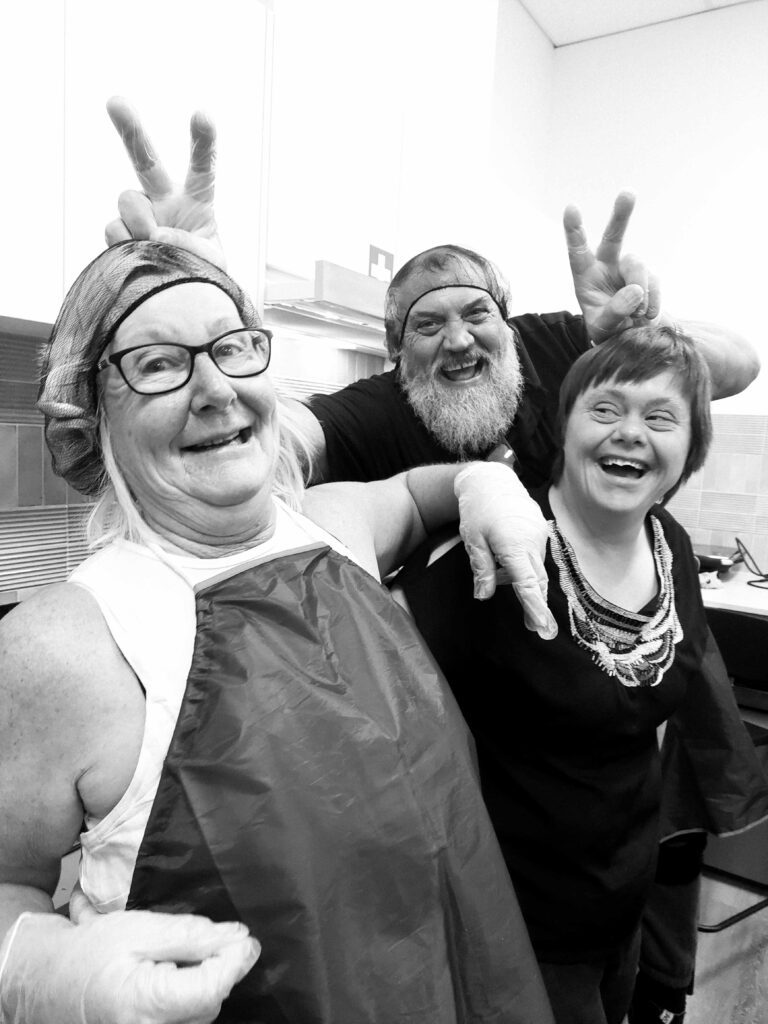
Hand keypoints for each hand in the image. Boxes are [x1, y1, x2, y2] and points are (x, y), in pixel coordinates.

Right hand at [0, 910, 258, 1023]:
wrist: (49, 983)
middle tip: (204, 941)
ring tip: (175, 960)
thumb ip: (191, 935)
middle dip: (217, 969)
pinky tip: (171, 980)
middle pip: (210, 1002)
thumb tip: (238, 938)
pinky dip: (188, 999)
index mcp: (145, 1004)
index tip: (247, 939)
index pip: (212, 988)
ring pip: (202, 1013)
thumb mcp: (140, 929)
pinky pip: (187, 1020)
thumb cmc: (91, 953)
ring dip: (202, 984)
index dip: (235, 961)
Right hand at [105, 96, 224, 267]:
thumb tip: (155, 235)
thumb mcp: (209, 264)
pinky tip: (138, 254)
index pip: (202, 167)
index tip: (202, 115)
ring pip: (128, 199)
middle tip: (115, 102)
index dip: (202, 142)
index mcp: (197, 201)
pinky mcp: (120, 232)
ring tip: (154, 244)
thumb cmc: (200, 274)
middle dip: (131, 130)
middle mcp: (165, 200)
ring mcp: (139, 215)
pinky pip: (115, 228)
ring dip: (140, 221)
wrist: (174, 294)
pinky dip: (126, 243)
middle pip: (146, 160)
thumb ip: (190, 247)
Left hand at [454, 463, 556, 639]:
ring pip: (534, 568)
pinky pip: (534, 555)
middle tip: (538, 630)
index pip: (527, 583)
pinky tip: (504, 557)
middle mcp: (532, 541)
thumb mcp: (473, 541)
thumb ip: (482, 569)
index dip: (535, 607)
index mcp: (514, 545)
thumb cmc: (477, 509)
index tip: (543, 627)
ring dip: (523, 579)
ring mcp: (539, 534)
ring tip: (497, 568)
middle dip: (537, 604)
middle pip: (537, 580)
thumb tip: (484, 595)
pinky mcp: (540, 530)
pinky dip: (523, 564)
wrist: (491, 479)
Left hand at [564, 190, 660, 343]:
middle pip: (613, 237)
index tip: (571, 208)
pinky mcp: (649, 277)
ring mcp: (629, 270)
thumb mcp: (603, 328)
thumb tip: (635, 291)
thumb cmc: (607, 331)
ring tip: (637, 315)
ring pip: (637, 266)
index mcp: (585, 275)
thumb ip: (614, 312)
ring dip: (639, 291)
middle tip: (628, 193)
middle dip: (621, 215)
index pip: (577, 251)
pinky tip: (647, 317)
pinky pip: (654, 283)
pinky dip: (652, 302)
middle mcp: (607, 266)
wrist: (630, 339)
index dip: (574, 230)